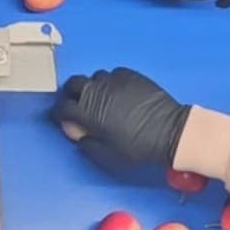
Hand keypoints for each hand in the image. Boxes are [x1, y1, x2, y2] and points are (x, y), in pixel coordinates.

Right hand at [51, 68, 189, 169]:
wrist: (169, 131)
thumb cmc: (137, 147)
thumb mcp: (107, 155)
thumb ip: (87, 144)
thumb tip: (80, 136)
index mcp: (87, 111)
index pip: (62, 107)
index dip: (60, 114)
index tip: (64, 119)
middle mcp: (96, 90)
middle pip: (73, 84)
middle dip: (72, 94)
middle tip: (80, 105)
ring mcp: (114, 79)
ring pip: (94, 78)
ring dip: (93, 87)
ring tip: (103, 99)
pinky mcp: (130, 74)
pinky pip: (113, 74)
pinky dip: (112, 83)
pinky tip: (120, 94)